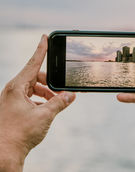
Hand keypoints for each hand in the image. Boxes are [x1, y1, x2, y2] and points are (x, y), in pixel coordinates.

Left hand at [0, 35, 75, 170]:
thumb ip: (59, 103)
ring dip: (46, 94)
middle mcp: (13, 90)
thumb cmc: (18, 134)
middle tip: (61, 90)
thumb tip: (70, 95)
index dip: (41, 49)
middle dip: (49, 82)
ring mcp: (13, 99)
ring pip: (33, 88)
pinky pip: (30, 98)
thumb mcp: (44, 116)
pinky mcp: (14, 107)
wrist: (3, 154)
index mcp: (17, 87)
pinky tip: (47, 110)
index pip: (33, 62)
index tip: (45, 37)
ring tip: (56, 103)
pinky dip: (40, 101)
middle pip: (35, 77)